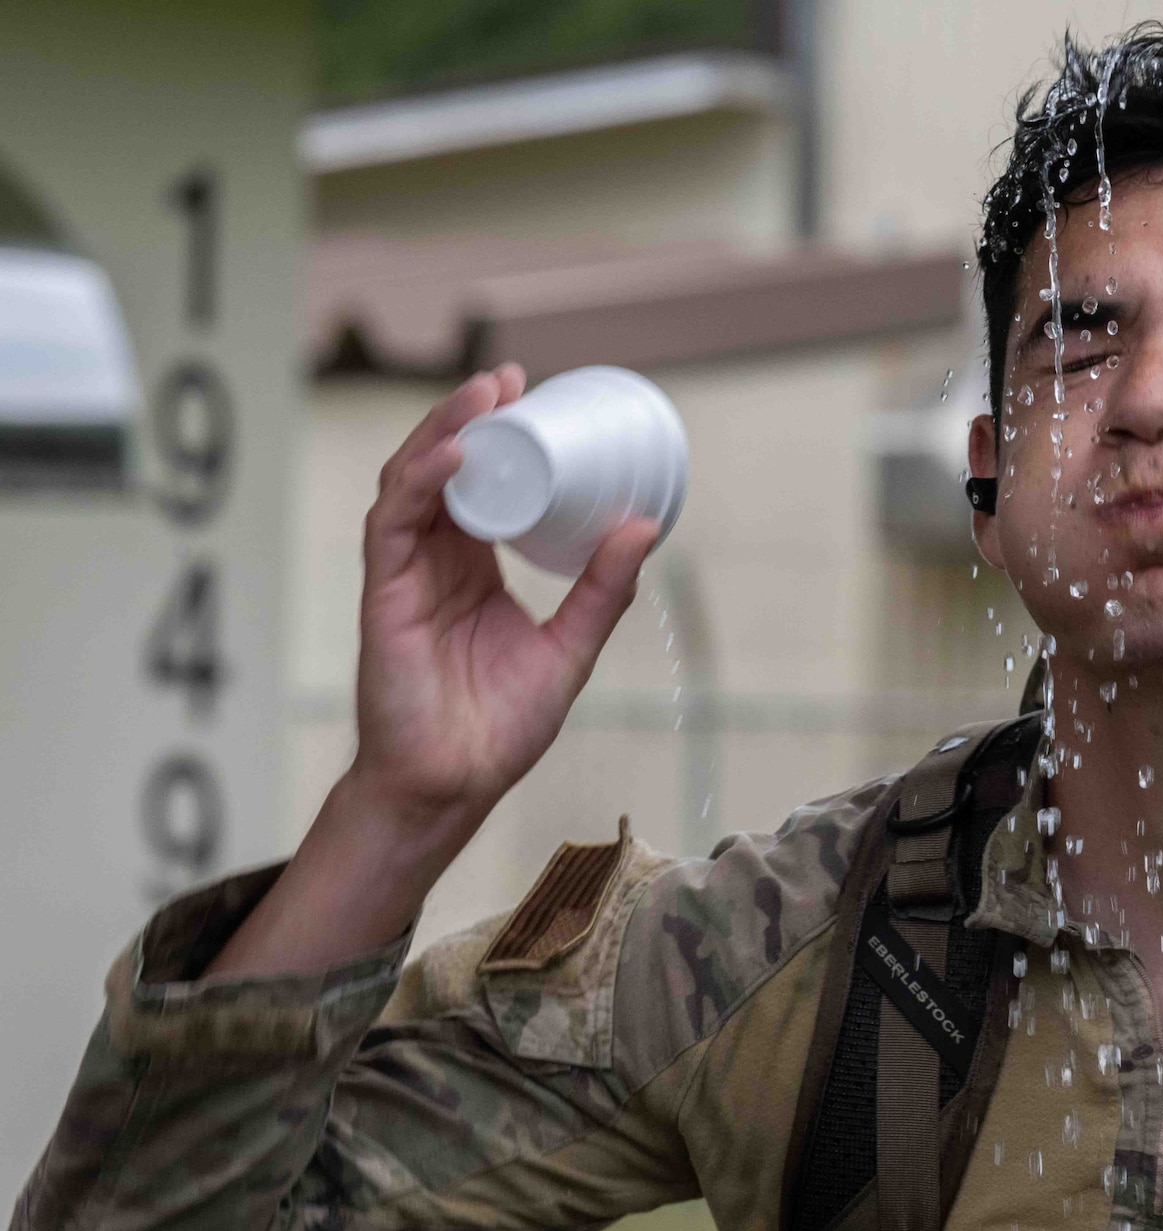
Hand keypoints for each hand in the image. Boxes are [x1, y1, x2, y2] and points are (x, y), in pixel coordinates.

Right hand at [352, 366, 658, 823]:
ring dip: (445, 431)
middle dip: (471, 417)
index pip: (481, 484)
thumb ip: (602, 590)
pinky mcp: (385, 592)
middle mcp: (435, 560)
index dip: (499, 437)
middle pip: (443, 468)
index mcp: (472, 567)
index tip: (531, 396)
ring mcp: (406, 572)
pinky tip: (454, 454)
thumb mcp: (570, 647)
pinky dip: (421, 481)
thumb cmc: (499, 727)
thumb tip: (644, 526)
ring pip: (413, 480)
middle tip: (510, 379)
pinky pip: (394, 522)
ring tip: (486, 396)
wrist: (453, 784)